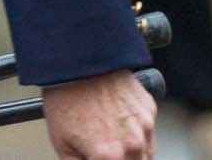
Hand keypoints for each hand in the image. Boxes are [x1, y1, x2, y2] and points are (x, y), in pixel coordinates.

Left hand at [41, 70, 155, 158]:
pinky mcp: (150, 110)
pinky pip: (148, 131)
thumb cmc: (66, 96)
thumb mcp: (61, 142)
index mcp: (110, 156)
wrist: (78, 61)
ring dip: (131, 153)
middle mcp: (133, 144)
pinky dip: (137, 132)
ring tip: (110, 138)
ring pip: (146, 154)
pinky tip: (118, 121)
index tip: (94, 157)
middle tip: (103, 151)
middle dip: (117, 159)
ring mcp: (145, 127)